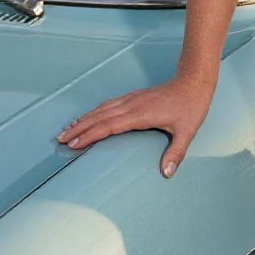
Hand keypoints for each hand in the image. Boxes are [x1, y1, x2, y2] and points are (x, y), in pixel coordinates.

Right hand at [55, 75, 214, 178]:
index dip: (90, 135)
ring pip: (102, 109)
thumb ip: (176, 152)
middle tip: (60, 140)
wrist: (194, 80)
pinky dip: (95, 112)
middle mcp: (132, 104)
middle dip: (79, 128)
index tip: (73, 144)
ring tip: (68, 130)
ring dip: (84, 119)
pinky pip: (109, 104)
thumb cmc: (191, 105)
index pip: (109, 125)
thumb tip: (167, 173)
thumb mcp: (187, 131)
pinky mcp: (134, 96)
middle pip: (99, 116)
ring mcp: (132, 98)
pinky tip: (90, 117)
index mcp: (141, 113)